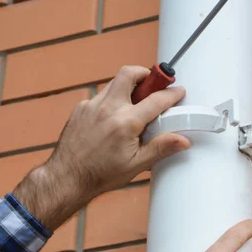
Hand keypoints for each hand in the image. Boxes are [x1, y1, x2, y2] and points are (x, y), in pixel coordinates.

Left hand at [13, 66, 187, 230]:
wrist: (68, 177)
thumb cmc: (101, 174)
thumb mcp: (136, 164)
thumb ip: (161, 148)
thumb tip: (182, 140)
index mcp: (126, 123)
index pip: (156, 100)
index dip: (172, 94)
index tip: (179, 91)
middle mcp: (108, 108)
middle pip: (130, 74)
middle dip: (145, 74)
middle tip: (153, 85)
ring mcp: (92, 106)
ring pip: (114, 83)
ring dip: (128, 87)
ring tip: (135, 103)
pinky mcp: (81, 108)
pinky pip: (101, 96)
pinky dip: (112, 101)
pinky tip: (114, 118)